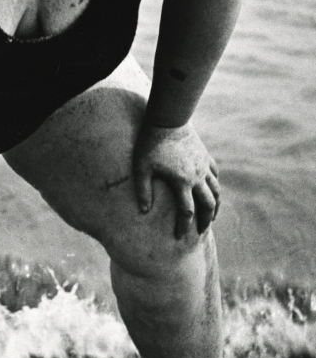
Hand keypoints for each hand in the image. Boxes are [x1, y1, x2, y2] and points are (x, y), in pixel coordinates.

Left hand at [133, 121, 219, 239]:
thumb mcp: (142, 167)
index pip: (186, 212)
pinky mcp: (205, 156)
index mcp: (182, 182)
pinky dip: (215, 184)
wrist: (167, 120)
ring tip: (212, 215)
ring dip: (215, 205)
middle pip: (207, 205)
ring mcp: (203, 166)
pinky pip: (215, 174)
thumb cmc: (151, 144)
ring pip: (216, 191)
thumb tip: (144, 211)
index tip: (180, 237)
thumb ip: (143, 190)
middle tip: (201, 231)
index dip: (183, 227)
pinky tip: (212, 189)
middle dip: (205, 220)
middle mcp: (197, 177)